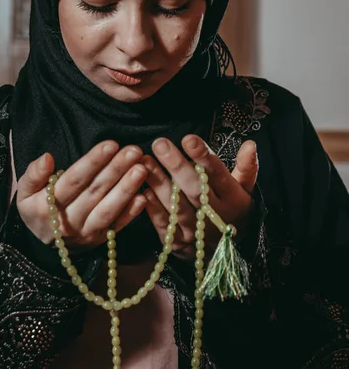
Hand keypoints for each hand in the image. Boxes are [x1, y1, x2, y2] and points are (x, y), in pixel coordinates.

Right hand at [17, 141, 147, 250]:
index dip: (93, 162)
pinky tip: (143, 196)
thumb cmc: (37, 207)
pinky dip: (131, 214)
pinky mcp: (99, 240)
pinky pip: (117, 227)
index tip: (111, 144)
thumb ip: (33, 175)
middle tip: (134, 150)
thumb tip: (47, 158)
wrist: (44, 244)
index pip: (74, 180)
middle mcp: (68, 221)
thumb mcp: (25, 192)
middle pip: (94, 192)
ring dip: (126, 189)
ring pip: (108, 210)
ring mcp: (86, 233)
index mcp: (48, 206)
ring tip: (142, 168)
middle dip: (116, 169)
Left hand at [141, 136, 257, 261]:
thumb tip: (249, 144)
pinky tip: (143, 188)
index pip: (217, 175)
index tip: (188, 139)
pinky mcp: (178, 243)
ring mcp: (196, 232)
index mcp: (233, 199)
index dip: (203, 157)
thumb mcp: (245, 189)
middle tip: (160, 143)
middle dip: (176, 165)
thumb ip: (246, 167)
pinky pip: (163, 224)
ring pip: (176, 206)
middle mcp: (215, 217)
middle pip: (194, 189)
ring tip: (145, 161)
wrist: (225, 254)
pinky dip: (152, 206)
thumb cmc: (232, 210)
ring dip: (159, 183)